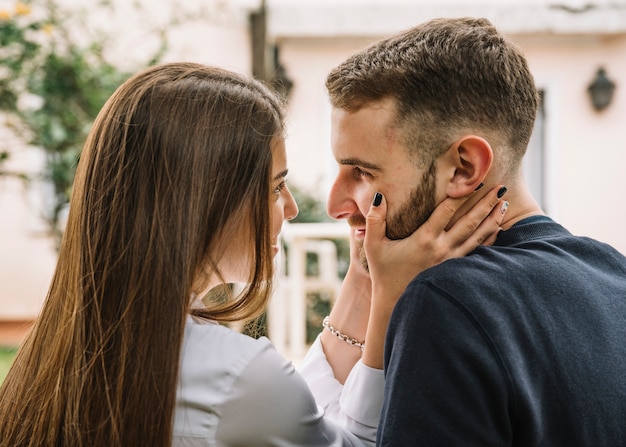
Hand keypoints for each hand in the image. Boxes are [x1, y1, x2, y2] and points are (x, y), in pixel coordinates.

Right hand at [363, 185, 507, 308]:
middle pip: (469, 221)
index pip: (446, 211)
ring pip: (478, 236)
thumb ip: (375, 220)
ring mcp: (452, 260)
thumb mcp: (373, 245)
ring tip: (505, 203)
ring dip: (493, 219)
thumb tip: (379, 196)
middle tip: (501, 186)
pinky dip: (490, 239)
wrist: (396, 303)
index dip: (460, 194)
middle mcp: (442, 249)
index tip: (471, 180)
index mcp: (424, 239)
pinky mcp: (456, 270)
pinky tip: (499, 229)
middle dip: (486, 203)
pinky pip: (478, 251)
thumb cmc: (384, 272)